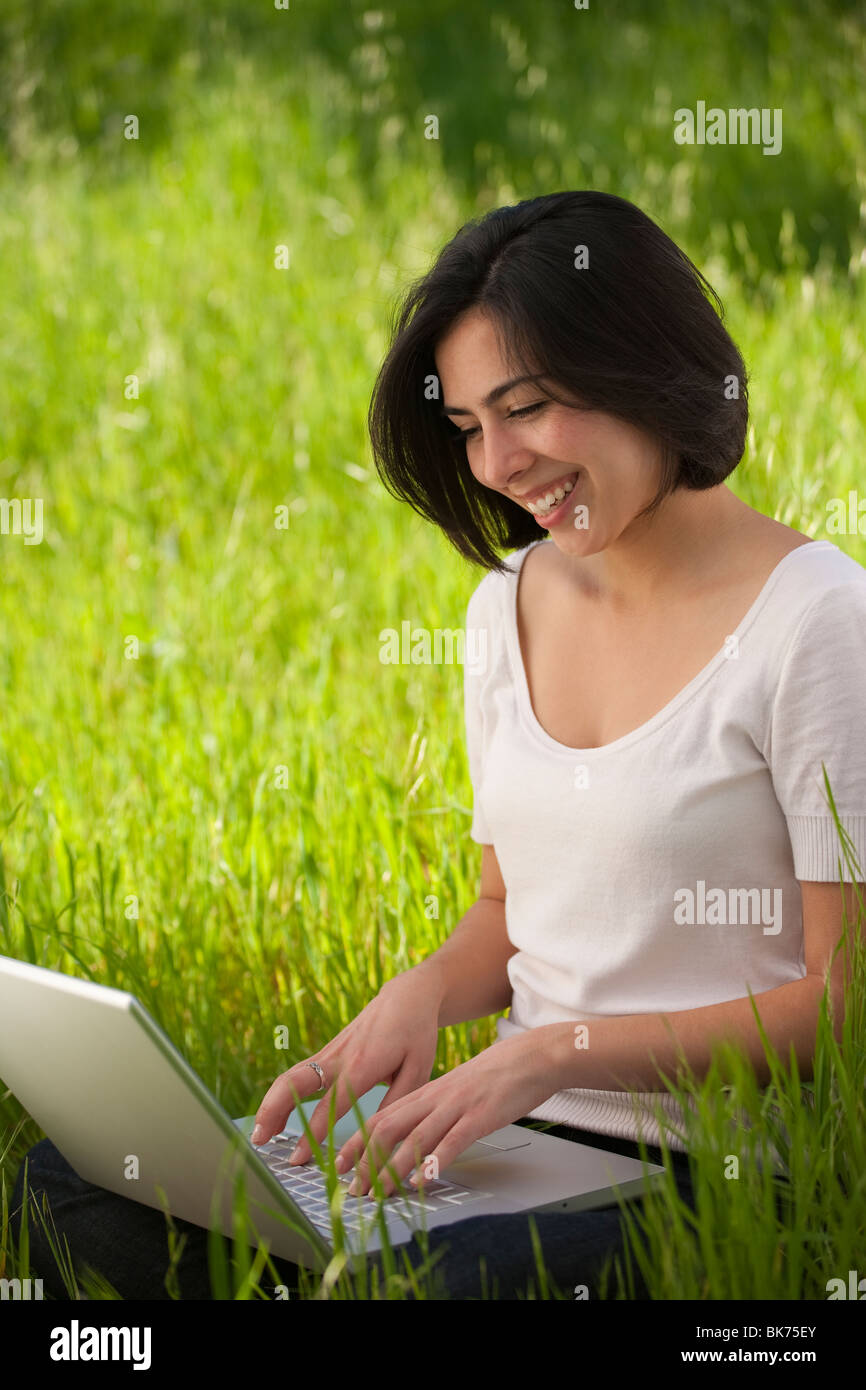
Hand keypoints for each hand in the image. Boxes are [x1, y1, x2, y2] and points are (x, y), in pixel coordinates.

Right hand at [250, 965, 442, 1162]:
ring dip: (270, 1105)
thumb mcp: (418, 1071)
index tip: (297, 1158)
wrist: (407, 997)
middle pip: (294, 1082)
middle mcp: (339, 1057)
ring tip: (260, 1135)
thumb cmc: (416, 1035)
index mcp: (363, 1065)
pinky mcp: (327, 1051)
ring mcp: (330, 1052)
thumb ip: (396, 1103)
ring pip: (289, 1077)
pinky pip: (298, 1074)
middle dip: (273, 1111)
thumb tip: (375, 1138)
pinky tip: (276, 1116)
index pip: (330, 1104)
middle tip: (260, 1141)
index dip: (312, 1132)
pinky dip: (282, 1096)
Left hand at [336, 1026, 557, 1195]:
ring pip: (415, 1139)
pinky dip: (434, 1162)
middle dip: (366, 1161)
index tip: (337, 1167)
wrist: (532, 1057)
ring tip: (378, 1193)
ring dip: (392, 1169)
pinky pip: (452, 1141)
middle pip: (388, 1129)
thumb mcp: (455, 1090)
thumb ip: (432, 1111)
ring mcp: (456, 1107)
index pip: (379, 1118)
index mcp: (426, 1094)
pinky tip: (422, 1181)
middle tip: (352, 1189)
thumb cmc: (495, 1077)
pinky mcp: (480, 1116)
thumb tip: (410, 1139)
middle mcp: (434, 1099)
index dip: (356, 1143)